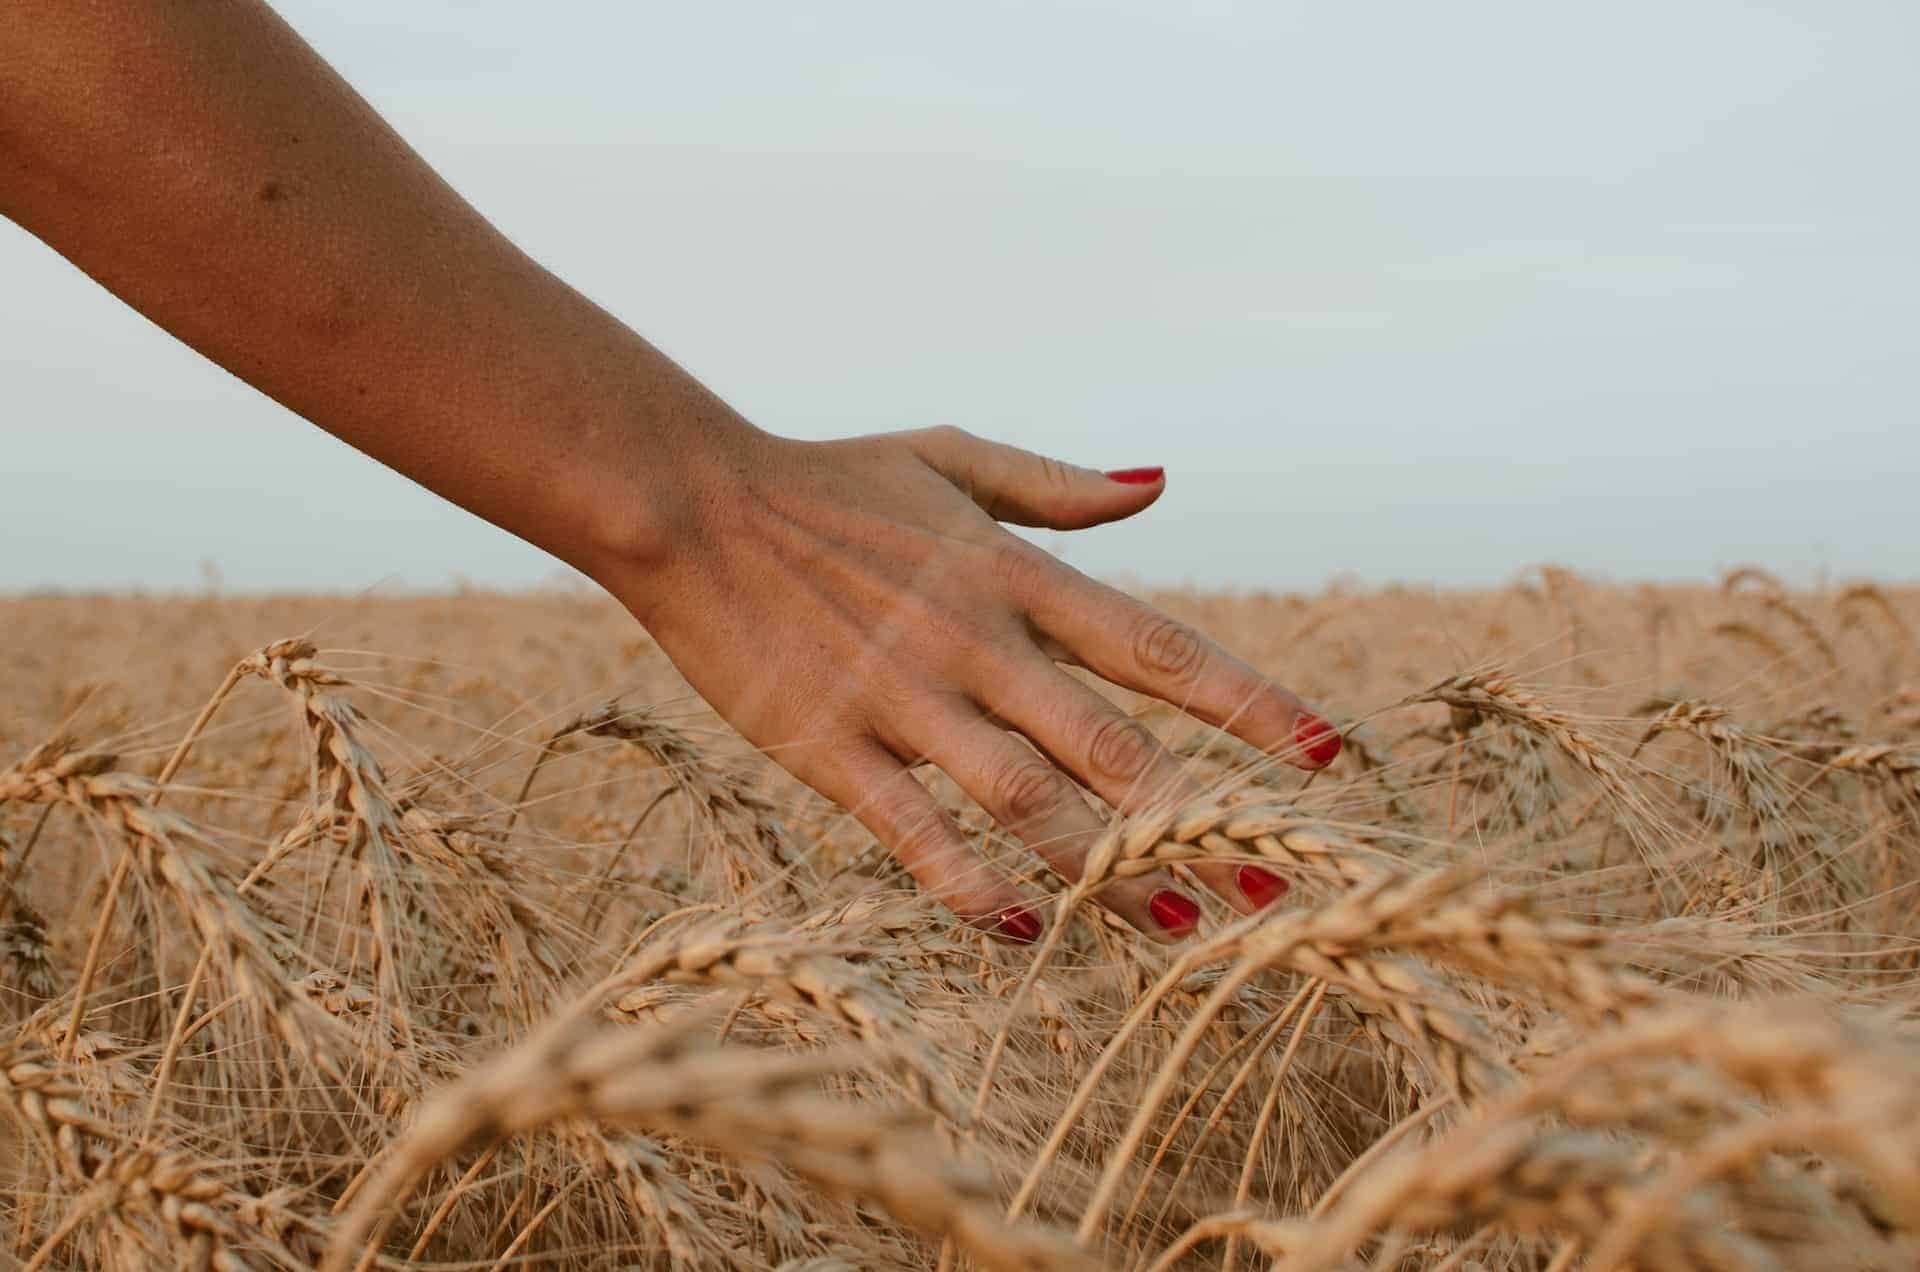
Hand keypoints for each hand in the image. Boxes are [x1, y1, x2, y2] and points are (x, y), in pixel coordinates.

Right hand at [599, 425, 1340, 942]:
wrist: (691, 502)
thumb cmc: (828, 479)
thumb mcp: (950, 457)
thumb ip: (1060, 485)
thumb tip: (1162, 483)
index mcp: (1015, 574)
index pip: (1157, 648)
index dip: (1249, 704)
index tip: (1326, 755)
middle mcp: (976, 641)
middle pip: (1112, 743)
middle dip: (1202, 816)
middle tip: (1281, 883)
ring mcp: (903, 698)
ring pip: (1025, 799)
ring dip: (1106, 869)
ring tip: (1181, 925)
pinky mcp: (829, 746)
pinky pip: (912, 830)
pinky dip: (969, 879)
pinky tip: (1023, 927)